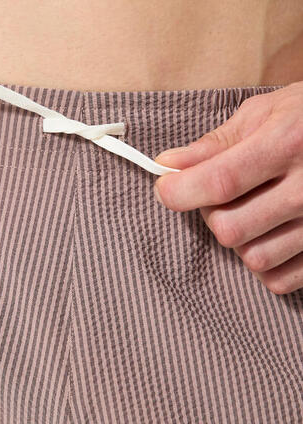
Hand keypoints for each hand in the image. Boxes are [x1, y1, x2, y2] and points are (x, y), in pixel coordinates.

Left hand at [153, 82, 302, 294]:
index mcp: (288, 144)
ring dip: (240, 239)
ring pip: (253, 258)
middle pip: (230, 229)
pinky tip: (271, 234)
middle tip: (223, 197)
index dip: (180, 191)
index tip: (165, 189)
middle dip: (213, 215)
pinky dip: (266, 262)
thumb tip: (167, 165)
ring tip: (254, 212)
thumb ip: (214, 144)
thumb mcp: (265, 114)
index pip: (220, 181)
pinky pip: (279, 279)